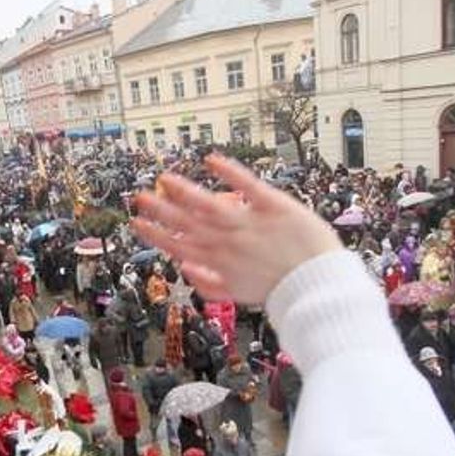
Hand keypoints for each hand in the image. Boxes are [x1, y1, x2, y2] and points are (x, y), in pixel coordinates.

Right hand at [132, 155, 340, 303]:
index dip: (155, 234)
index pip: (179, 246)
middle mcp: (229, 241)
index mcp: (219, 262)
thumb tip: (186, 270)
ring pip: (209, 204)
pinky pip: (248, 186)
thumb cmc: (283, 291)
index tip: (136, 223)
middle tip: (139, 196)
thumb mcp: (239, 295)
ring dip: (184, 191)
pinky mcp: (272, 207)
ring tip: (165, 179)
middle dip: (160, 210)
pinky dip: (229, 173)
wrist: (318, 285)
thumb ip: (210, 283)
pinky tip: (212, 161)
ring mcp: (248, 222)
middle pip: (188, 223)